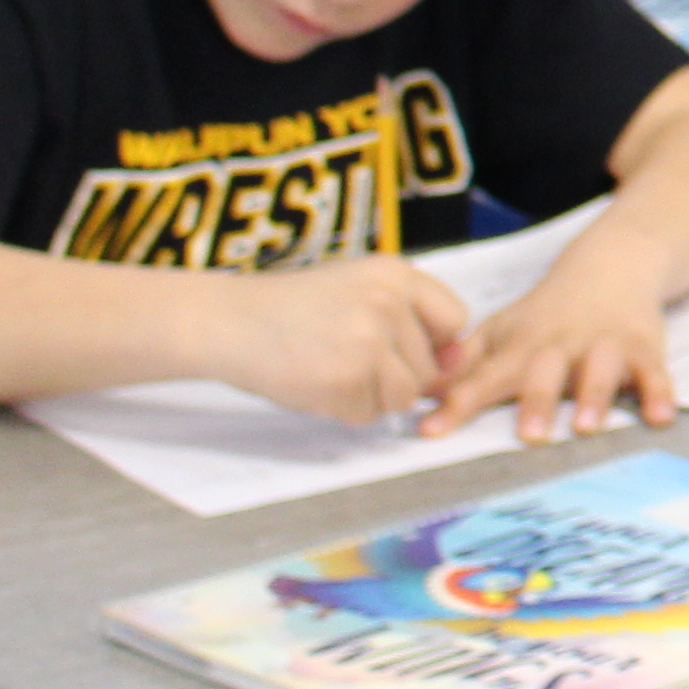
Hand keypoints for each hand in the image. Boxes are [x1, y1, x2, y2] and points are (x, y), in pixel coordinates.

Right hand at [217, 255, 471, 426]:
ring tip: (332, 368)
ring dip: (372, 396)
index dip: (434, 343)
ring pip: (404, 396)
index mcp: (396, 274)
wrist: (228, 321)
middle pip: (429, 367)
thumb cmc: (296, 309)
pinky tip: (315, 382)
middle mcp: (388, 303)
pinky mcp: (345, 380)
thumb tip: (460, 363)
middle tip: (345, 356)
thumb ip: (412, 318)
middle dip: (395, 375)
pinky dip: (344, 409)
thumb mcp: (360, 289)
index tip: (401, 346)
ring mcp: (368, 342)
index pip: (455, 319)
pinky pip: (369, 414)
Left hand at [429, 252, 676, 442]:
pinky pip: (654, 372)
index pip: (484, 376)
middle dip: (536, 400)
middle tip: (528, 436)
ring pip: (599, 369)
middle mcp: (561, 344)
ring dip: (593, 396)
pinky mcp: (644, 348)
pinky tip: (661, 417)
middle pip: (544, 371)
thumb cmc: (547, 312)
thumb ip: (466, 363)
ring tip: (586, 427)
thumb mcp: (503, 329)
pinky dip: (660, 393)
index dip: (458, 403)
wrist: (612, 264)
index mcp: (521, 344)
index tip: (432, 430)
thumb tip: (420, 392)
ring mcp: (604, 344)